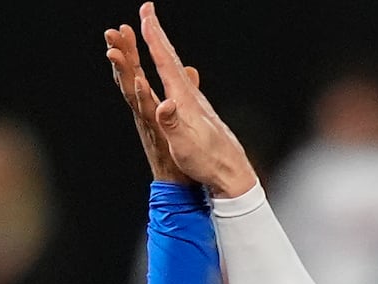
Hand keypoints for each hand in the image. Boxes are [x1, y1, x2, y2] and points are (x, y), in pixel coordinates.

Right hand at [120, 4, 259, 199]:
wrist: (231, 173)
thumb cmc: (208, 162)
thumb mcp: (185, 146)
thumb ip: (172, 123)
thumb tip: (164, 103)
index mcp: (184, 100)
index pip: (166, 63)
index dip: (154, 39)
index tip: (145, 16)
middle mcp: (190, 96)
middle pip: (170, 58)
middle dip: (156, 33)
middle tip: (147, 11)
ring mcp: (195, 102)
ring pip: (175, 67)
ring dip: (162, 47)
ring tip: (154, 33)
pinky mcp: (198, 111)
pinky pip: (180, 80)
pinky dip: (170, 67)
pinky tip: (171, 68)